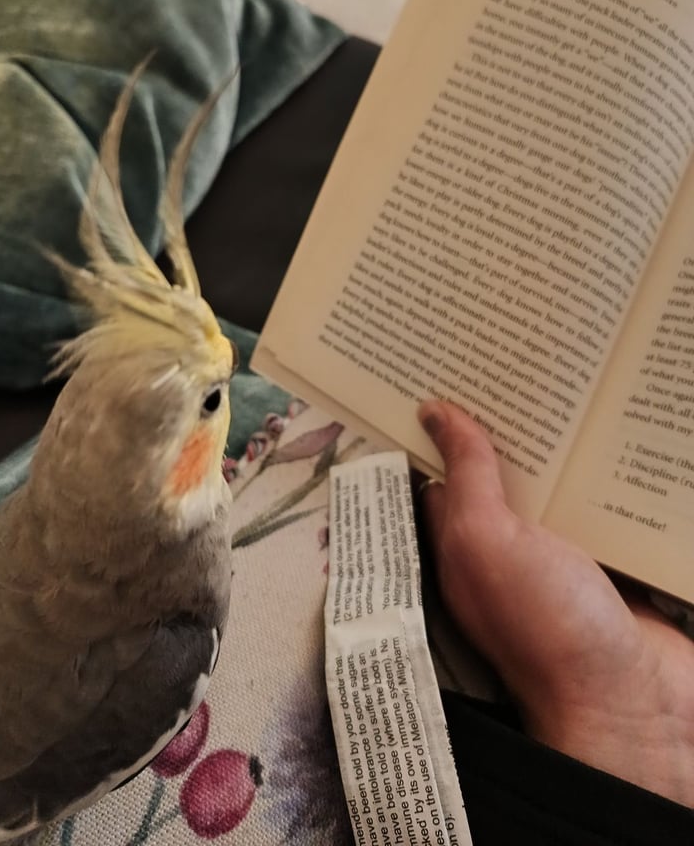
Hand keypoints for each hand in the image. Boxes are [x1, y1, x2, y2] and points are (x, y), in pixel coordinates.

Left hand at [418, 400, 693, 807]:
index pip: (444, 471)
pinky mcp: (611, 565)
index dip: (441, 425)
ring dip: (566, 447)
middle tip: (518, 361)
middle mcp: (508, 548)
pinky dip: (612, 480)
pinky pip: (607, 510)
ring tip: (572, 382)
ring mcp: (563, 557)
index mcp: (463, 542)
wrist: (632, 705)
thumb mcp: (485, 542)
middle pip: (506, 472)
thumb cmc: (545, 628)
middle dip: (511, 425)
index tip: (446, 370)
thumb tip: (433, 412)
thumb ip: (466, 477)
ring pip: (558, 486)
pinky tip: (619, 437)